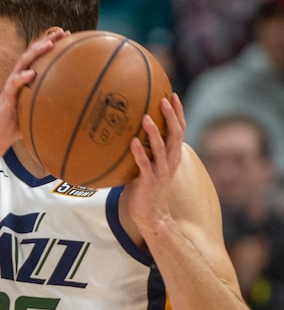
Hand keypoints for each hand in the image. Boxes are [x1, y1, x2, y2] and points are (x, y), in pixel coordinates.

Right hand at [0, 29, 66, 168]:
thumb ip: (50, 105)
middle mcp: (19, 78)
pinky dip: (22, 78)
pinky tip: (31, 74)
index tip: (68, 35)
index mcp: (26, 79)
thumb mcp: (37, 111)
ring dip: (35, 52)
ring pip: (22, 63)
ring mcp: (11, 86)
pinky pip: (13, 84)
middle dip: (47, 40)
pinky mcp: (6, 97)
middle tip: (62, 32)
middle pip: (32, 53)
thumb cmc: (18, 124)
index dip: (52, 44)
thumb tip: (75, 108)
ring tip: (48, 44)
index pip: (39, 57)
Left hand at [126, 93, 184, 233]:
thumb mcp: (150, 164)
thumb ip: (147, 149)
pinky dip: (139, 153)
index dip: (178, 113)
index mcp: (173, 155)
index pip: (180, 130)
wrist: (151, 214)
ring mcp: (161, 171)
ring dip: (154, 132)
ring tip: (145, 117)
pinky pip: (144, 165)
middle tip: (163, 99)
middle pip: (176, 135)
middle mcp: (171, 161)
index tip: (172, 95)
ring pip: (161, 148)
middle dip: (171, 116)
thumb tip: (130, 129)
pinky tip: (132, 142)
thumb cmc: (147, 187)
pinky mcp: (149, 181)